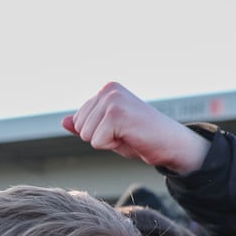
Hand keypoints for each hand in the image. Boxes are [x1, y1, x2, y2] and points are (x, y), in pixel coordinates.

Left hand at [63, 82, 209, 174]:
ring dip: (107, 142)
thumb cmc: (141, 137)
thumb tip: (63, 121)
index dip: (98, 132)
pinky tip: (131, 137)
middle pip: (80, 127)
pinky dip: (113, 146)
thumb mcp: (108, 130)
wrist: (172, 144)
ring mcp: (113, 100)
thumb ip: (86, 124)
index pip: (79, 120)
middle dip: (100, 137)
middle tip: (126, 133)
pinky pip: (97, 142)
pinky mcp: (117, 114)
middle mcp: (108, 90)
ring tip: (129, 134)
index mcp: (106, 89)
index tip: (121, 129)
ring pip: (86, 135)